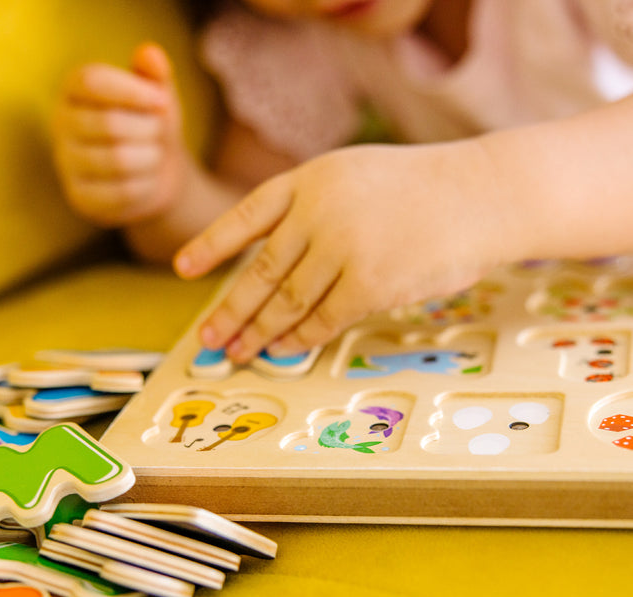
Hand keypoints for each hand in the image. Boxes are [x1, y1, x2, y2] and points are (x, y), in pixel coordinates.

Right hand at [52, 43, 187, 226]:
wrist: (155, 175)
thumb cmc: (151, 126)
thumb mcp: (158, 97)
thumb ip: (155, 74)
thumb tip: (151, 54)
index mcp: (73, 89)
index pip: (92, 81)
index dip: (132, 90)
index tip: (162, 101)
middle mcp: (60, 123)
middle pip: (110, 124)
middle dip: (148, 129)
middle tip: (159, 133)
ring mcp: (66, 163)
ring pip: (118, 160)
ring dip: (151, 158)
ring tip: (154, 155)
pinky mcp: (79, 197)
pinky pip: (122, 192)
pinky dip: (146, 185)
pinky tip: (147, 180)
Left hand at [174, 142, 514, 362]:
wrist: (482, 194)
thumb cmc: (421, 189)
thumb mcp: (355, 175)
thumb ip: (313, 210)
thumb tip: (275, 272)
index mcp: (309, 179)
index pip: (246, 215)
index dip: (211, 243)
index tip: (183, 268)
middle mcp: (317, 211)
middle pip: (258, 271)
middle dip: (230, 310)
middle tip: (208, 337)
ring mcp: (342, 247)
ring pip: (285, 301)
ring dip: (258, 332)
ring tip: (236, 352)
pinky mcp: (369, 283)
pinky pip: (322, 320)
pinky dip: (298, 339)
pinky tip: (282, 350)